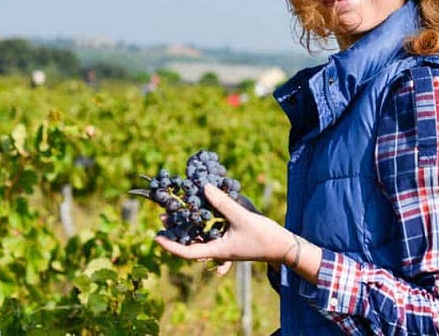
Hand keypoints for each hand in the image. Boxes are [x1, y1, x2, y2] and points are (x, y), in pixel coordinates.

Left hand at [154, 184, 286, 264]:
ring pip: (200, 236)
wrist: (283, 246)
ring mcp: (224, 244)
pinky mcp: (230, 237)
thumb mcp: (241, 217)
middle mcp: (217, 249)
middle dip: (175, 231)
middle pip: (190, 243)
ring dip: (188, 224)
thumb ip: (222, 202)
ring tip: (176, 210)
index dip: (170, 246)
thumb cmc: (263, 236)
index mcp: (216, 250)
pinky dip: (203, 221)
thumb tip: (203, 187)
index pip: (187, 252)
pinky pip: (211, 231)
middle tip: (163, 217)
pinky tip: (200, 207)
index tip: (156, 237)